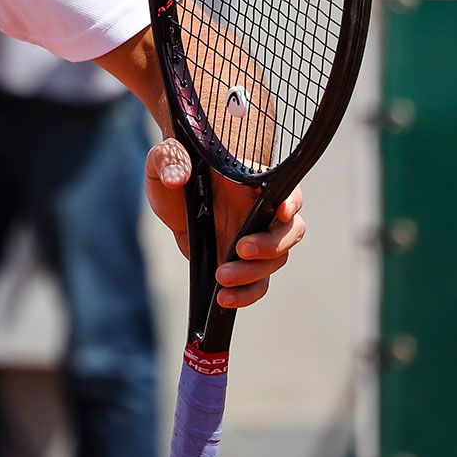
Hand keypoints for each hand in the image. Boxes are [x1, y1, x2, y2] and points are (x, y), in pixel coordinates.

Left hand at [144, 137, 305, 308]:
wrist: (172, 196)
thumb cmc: (176, 168)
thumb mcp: (166, 158)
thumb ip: (170, 160)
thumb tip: (175, 177)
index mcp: (255, 182)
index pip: (288, 191)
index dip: (291, 202)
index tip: (281, 211)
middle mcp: (264, 211)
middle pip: (290, 231)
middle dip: (270, 245)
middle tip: (240, 249)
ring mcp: (257, 238)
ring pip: (276, 260)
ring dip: (253, 273)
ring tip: (222, 278)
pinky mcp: (243, 261)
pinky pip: (257, 283)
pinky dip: (246, 295)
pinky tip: (224, 299)